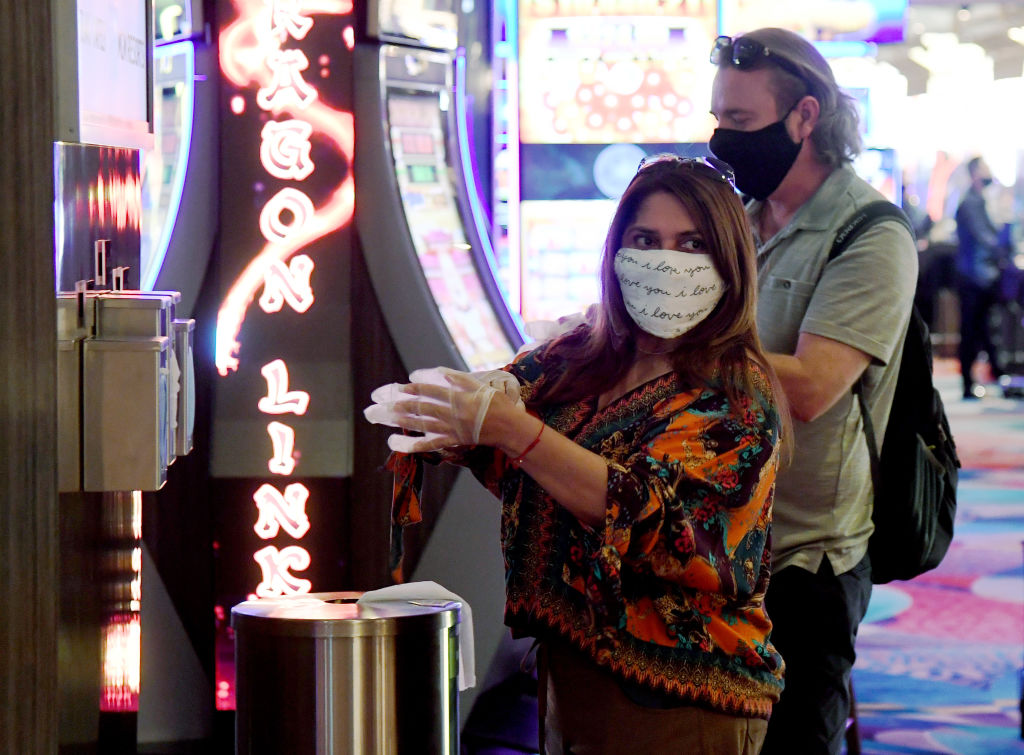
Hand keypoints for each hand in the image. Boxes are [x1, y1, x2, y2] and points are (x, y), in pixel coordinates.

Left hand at [364, 367, 522, 452]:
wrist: (508, 428)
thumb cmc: (496, 404)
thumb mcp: (480, 385)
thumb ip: (459, 379)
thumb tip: (439, 372)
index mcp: (458, 398)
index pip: (430, 391)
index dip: (414, 388)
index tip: (402, 385)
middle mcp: (451, 413)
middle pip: (420, 408)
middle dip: (398, 403)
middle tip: (379, 401)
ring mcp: (450, 429)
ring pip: (420, 424)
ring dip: (399, 420)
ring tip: (381, 416)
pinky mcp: (451, 441)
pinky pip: (428, 444)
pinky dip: (411, 445)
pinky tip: (395, 443)